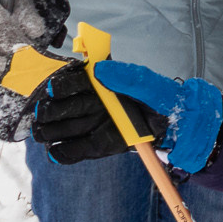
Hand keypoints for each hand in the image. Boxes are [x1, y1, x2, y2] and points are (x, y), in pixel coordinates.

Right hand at [29, 59, 222, 171]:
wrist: (180, 127)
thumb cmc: (165, 100)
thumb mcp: (152, 85)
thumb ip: (130, 77)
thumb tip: (101, 68)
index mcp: (103, 84)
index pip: (75, 82)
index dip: (62, 85)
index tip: (54, 88)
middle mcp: (94, 104)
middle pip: (63, 107)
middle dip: (51, 110)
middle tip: (42, 114)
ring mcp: (94, 125)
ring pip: (64, 128)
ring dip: (51, 130)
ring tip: (44, 133)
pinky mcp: (98, 145)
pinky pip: (76, 151)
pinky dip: (65, 153)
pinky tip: (57, 152)